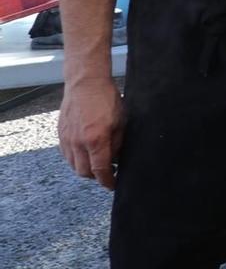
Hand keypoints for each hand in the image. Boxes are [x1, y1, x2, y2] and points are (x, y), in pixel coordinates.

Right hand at [58, 75, 123, 189]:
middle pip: (84, 172)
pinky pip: (66, 155)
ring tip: (97, 164)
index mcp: (96, 140)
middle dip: (97, 177)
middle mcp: (78, 142)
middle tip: (108, 173)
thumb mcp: (121, 122)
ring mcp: (67, 139)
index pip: (100, 170)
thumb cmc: (106, 99)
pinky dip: (76, 160)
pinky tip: (85, 154)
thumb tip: (116, 159)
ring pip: (74, 166)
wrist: (85, 83)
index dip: (108, 181)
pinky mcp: (61, 134)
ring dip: (85, 170)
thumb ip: (118, 143)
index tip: (114, 184)